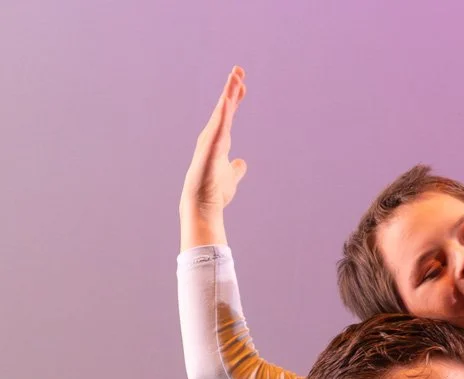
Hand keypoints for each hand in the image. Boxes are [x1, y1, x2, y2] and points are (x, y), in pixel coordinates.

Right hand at [180, 66, 247, 247]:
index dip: (234, 98)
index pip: (228, 114)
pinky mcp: (210, 151)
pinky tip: (229, 102)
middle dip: (231, 88)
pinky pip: (218, 130)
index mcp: (218, 140)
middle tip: (239, 69)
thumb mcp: (231, 176)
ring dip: (228, 95)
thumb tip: (241, 163)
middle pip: (223, 108)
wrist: (203, 206)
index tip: (242, 83)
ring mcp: (209, 142)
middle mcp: (212, 137)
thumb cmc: (214, 192)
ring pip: (220, 114)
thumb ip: (236, 168)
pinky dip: (223, 116)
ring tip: (235, 77)